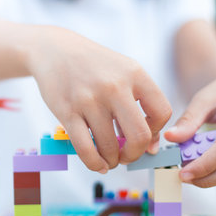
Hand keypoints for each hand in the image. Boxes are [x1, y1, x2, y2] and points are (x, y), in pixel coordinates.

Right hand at [26, 26, 171, 172]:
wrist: (54, 50)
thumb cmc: (93, 66)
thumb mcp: (122, 72)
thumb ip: (140, 104)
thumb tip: (151, 147)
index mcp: (135, 74)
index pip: (161, 113)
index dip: (156, 132)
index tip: (143, 136)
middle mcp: (114, 86)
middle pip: (139, 135)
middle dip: (135, 154)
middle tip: (126, 157)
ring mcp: (89, 99)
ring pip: (110, 146)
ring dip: (112, 160)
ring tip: (109, 159)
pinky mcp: (67, 111)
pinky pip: (85, 148)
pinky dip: (94, 163)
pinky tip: (97, 164)